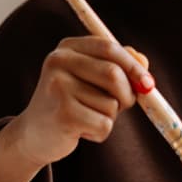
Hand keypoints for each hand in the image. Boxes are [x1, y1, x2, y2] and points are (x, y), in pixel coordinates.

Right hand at [8, 36, 145, 169]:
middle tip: (121, 106)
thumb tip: (143, 62)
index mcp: (66, 48)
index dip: (133, 65)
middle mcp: (57, 62)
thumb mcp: (91, 79)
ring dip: (109, 117)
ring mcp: (57, 87)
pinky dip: (100, 132)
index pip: (108, 47)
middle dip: (127, 95)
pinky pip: (104, 124)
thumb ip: (118, 66)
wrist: (34, 134)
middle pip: (113, 74)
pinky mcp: (63, 114)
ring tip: (86, 116)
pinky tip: (80, 130)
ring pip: (111, 103)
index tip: (148, 83)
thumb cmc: (70, 103)